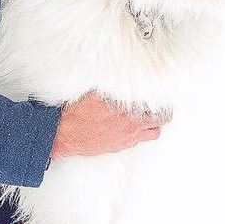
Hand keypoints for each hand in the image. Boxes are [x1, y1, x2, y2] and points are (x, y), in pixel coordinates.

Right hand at [50, 92, 170, 158]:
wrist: (62, 132)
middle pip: (161, 120)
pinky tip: (129, 127)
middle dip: (162, 112)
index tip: (160, 93)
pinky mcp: (117, 147)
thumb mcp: (96, 90)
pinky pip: (136, 141)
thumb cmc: (75, 113)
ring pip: (151, 134)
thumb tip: (121, 76)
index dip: (161, 98)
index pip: (157, 104)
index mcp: (127, 110)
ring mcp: (126, 139)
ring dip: (152, 125)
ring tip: (148, 117)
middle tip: (160, 106)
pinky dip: (137, 133)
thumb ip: (113, 85)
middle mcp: (130, 126)